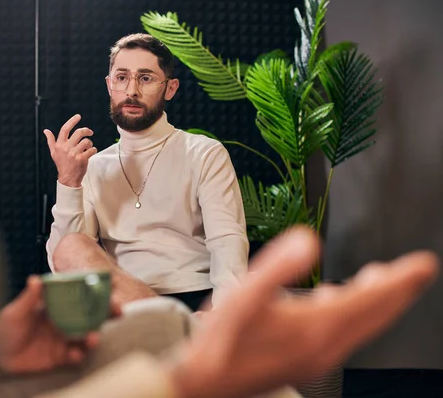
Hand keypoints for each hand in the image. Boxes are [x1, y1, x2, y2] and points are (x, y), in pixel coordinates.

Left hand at [0, 275, 120, 373]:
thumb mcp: (15, 312)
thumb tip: (35, 280)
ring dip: (94, 336)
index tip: (111, 286)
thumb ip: (28, 298)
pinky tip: (76, 354)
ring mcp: (63, 339)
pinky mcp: (60, 357)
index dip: (95, 291)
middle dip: (106, 313)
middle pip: (90, 315)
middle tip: (117, 310)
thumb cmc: (4, 328)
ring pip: (86, 336)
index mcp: (56, 305)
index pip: (80, 295)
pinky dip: (79, 354)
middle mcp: (64, 321)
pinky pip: (75, 356)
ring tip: (95, 337)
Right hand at [44, 114, 96, 187]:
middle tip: (90, 132)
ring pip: (86, 141)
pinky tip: (91, 153)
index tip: (78, 116)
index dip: (72, 121)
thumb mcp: (54, 152)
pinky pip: (92, 150)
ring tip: (88, 147)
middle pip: (78, 133)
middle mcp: (66, 148)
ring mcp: (74, 154)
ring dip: (90, 143)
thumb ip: (51, 141)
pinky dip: (93, 150)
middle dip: (86, 130)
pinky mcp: (82, 159)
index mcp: (59, 145)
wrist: (68, 178)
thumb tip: (46, 131)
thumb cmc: (62, 164)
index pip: (65, 129)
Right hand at [167, 226, 438, 397]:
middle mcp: (324, 346)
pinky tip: (333, 301)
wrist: (203, 383)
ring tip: (382, 281)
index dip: (401, 280)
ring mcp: (315, 357)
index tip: (424, 264)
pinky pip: (341, 335)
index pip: (371, 299)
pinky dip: (350, 315)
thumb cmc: (221, 342)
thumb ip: (277, 266)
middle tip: (418, 272)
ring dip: (375, 303)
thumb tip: (309, 241)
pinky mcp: (303, 362)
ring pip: (359, 326)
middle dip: (398, 291)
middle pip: (374, 315)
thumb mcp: (243, 296)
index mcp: (315, 327)